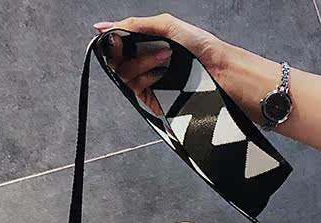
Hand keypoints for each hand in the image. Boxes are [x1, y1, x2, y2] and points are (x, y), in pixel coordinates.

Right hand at [94, 14, 227, 115]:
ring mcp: (147, 83)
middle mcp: (144, 65)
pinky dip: (145, 79)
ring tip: (165, 57)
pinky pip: (135, 91)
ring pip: (124, 76)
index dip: (112, 43)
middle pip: (116, 62)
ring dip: (142, 63)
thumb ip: (134, 25)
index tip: (117, 38)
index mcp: (145, 46)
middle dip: (125, 52)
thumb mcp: (165, 25)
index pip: (117, 46)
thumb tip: (102, 27)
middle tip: (140, 46)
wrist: (218, 70)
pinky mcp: (152, 100)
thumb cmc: (199, 46)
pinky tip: (161, 74)